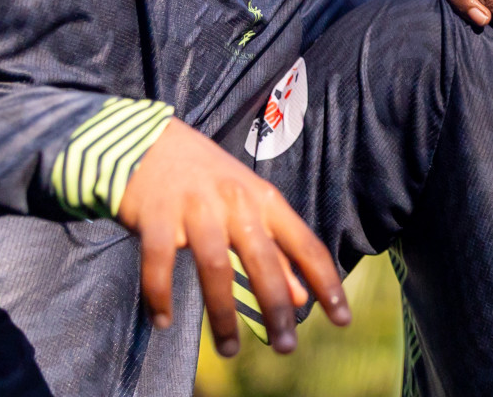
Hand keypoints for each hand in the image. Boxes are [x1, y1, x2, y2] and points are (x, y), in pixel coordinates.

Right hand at [117, 120, 348, 355]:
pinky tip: (163, 322)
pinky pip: (159, 263)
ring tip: (230, 350)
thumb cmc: (208, 180)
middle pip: (264, 260)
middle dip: (277, 307)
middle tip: (286, 348)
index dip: (327, 282)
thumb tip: (303, 297)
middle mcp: (236, 202)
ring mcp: (196, 207)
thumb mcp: (250, 207)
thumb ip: (277, 251)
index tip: (343, 318)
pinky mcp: (157, 215)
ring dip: (223, 313)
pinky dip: (160, 295)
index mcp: (265, 200)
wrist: (149, 144)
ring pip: (216, 266)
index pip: (306, 244)